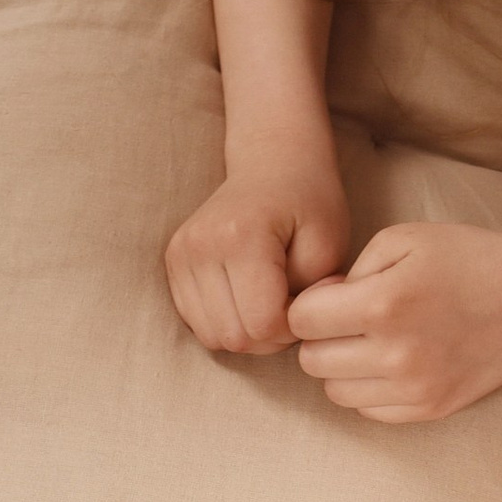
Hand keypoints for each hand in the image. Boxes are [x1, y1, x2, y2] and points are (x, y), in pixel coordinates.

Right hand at [166, 135, 352, 354]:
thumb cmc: (308, 204)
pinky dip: (227, 322)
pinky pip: (199, 325)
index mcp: (240, 237)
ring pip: (213, 337)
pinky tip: (247, 298)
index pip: (262, 324)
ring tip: (269, 301)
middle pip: (235, 337)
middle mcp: (200, 246)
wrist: (271, 164)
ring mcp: (180, 255)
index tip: (307, 300)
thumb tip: (284, 331)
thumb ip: (310, 297)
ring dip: (247, 332)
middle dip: (270, 335)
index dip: (292, 327)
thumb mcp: (328, 247)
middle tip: (290, 303)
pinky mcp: (173, 263)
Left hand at [287, 221, 501, 421]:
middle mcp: (394, 354)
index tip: (334, 295)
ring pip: (335, 392)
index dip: (309, 304)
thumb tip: (323, 306)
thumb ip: (351, 270)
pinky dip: (369, 389)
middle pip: (312, 361)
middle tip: (349, 319)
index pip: (300, 320)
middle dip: (321, 337)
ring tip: (371, 341)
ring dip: (341, 367)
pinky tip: (392, 362)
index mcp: (382, 304)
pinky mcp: (430, 409)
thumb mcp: (404, 238)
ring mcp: (414, 388)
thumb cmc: (470, 259)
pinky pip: (370, 410)